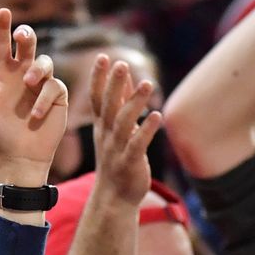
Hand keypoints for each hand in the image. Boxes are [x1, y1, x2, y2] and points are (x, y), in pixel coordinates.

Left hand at [0, 8, 67, 185]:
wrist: (20, 157)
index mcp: (2, 74)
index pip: (2, 45)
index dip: (3, 27)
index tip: (4, 12)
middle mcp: (23, 75)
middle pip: (28, 44)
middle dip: (26, 35)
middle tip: (22, 35)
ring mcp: (41, 85)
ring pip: (45, 62)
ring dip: (37, 69)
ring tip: (29, 83)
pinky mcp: (57, 97)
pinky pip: (54, 86)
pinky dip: (45, 97)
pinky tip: (36, 114)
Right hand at [89, 55, 161, 205]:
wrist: (115, 197)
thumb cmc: (117, 160)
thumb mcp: (114, 131)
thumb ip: (120, 104)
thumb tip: (125, 78)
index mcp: (101, 127)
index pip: (97, 98)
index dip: (99, 78)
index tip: (103, 57)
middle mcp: (106, 136)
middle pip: (109, 106)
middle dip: (114, 85)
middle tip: (121, 64)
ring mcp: (117, 149)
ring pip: (124, 123)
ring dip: (135, 103)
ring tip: (147, 83)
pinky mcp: (130, 163)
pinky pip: (138, 144)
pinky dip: (147, 130)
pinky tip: (157, 116)